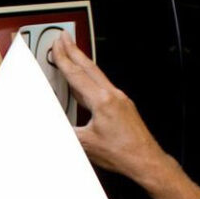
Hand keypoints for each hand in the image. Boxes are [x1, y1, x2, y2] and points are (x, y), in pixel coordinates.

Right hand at [50, 33, 165, 179]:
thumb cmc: (122, 153)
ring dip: (83, 63)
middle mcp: (114, 96)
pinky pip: (103, 86)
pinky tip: (86, 84)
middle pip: (89, 67)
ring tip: (73, 54)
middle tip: (65, 37)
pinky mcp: (124, 107)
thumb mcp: (85, 143)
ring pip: (97, 76)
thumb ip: (65, 131)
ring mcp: (120, 100)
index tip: (56, 46)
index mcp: (103, 101)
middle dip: (74, 50)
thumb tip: (53, 125)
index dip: (64, 59)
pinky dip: (91, 79)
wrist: (146, 161)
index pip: (77, 75)